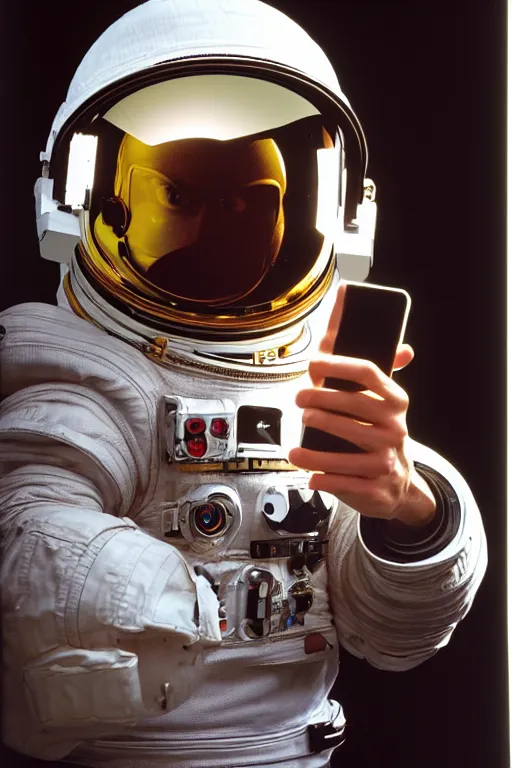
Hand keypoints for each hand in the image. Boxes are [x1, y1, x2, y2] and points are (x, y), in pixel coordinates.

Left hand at [288, 282, 436, 525]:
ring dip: (313, 445)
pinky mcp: (375, 487)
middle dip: (318, 402)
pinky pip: (343, 480)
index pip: (368, 372)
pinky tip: (308, 473)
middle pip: (350, 407)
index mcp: (395, 400)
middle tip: (298, 400)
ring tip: (294, 445)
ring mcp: (386, 460)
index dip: (338, 363)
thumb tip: (397, 338)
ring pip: (343, 449)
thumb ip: (376, 372)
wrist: (398, 485)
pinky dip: (321, 476)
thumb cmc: (380, 434)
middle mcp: (394, 428)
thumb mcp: (383, 403)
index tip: (313, 362)